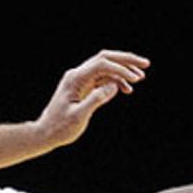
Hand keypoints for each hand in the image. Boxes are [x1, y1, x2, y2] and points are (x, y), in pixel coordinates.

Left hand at [34, 49, 150, 147]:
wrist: (46, 133)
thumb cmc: (60, 127)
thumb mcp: (78, 116)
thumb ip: (95, 100)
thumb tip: (114, 86)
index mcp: (75, 79)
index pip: (101, 64)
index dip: (120, 68)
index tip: (136, 79)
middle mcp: (77, 75)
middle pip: (105, 58)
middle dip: (126, 60)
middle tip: (146, 64)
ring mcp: (81, 80)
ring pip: (106, 67)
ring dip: (123, 70)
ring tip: (140, 79)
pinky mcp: (84, 87)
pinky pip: (103, 78)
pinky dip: (116, 81)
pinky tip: (126, 90)